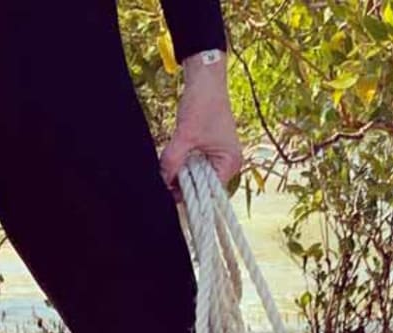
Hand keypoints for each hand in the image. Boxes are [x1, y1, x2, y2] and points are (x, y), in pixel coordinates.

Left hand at [159, 58, 241, 193]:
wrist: (205, 78)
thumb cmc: (203, 103)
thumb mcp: (185, 135)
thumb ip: (173, 160)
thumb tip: (162, 181)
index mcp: (230, 164)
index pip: (209, 191)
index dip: (190, 194)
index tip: (170, 192)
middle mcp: (229, 164)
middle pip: (204, 186)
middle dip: (185, 183)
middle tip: (166, 179)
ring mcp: (221, 156)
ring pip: (199, 175)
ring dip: (184, 172)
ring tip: (171, 167)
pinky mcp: (213, 149)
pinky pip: (198, 164)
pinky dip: (186, 163)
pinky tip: (176, 159)